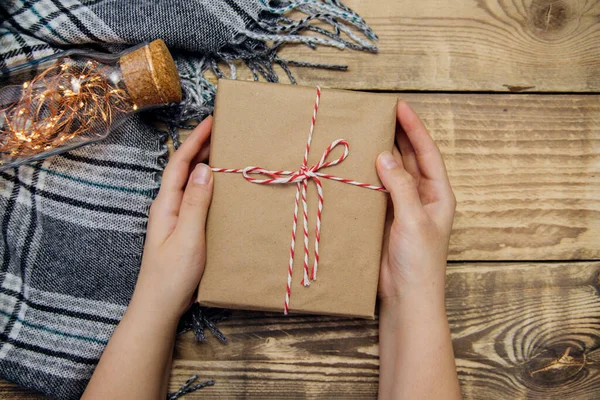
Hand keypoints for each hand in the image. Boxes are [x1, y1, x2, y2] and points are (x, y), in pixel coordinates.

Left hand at [134, 117, 213, 319]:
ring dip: (204, 165)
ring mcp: (174, 219)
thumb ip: (195, 203)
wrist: (159, 307)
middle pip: (183, 169)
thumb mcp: (187, 237)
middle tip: (222, 131)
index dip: (195, 141)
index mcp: (165, 205)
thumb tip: (203, 169)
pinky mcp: (183, 230)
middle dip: (200, 147)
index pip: (180, 164)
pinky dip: (208, 186)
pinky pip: (196, 199)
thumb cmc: (171, 275)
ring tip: (223, 152)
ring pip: (190, 184)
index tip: (211, 121)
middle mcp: (168, 207)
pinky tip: (220, 189)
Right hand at [376, 101, 455, 301]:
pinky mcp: (384, 218)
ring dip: (380, 154)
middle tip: (379, 114)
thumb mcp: (414, 219)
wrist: (407, 296)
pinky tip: (355, 165)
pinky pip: (376, 191)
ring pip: (391, 173)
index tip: (400, 106)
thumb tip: (385, 155)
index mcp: (438, 194)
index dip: (414, 128)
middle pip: (409, 158)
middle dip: (397, 136)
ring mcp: (402, 207)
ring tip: (365, 133)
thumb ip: (400, 186)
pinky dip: (367, 177)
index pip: (426, 152)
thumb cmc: (420, 261)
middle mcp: (421, 196)